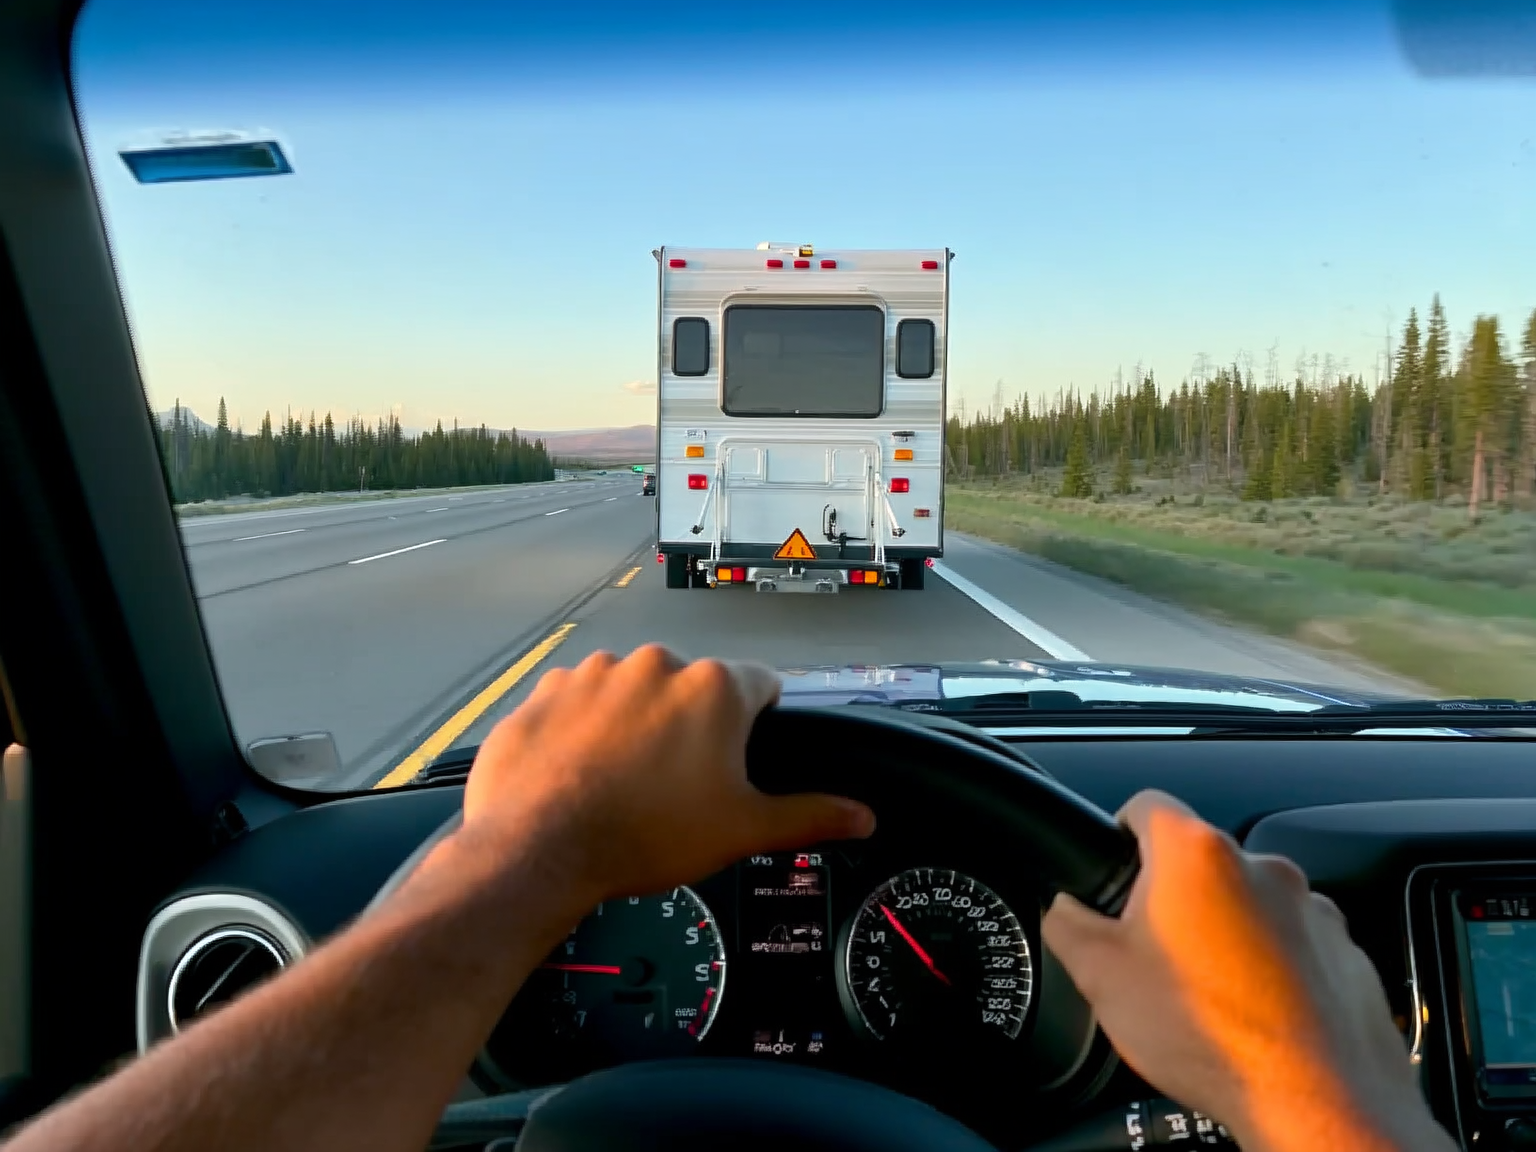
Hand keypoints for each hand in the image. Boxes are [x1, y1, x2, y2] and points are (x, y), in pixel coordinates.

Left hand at [457, 645, 874, 906]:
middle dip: (690, 728)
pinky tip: (581, 774)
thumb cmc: (643, 836)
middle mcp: (656, 665)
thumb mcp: (741, 830)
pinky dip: (582, 730)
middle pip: (691, 689)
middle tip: (679, 785)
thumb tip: (860, 816)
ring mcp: (595, 673)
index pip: (761, 686)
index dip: (757, 723)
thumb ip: (808, 815)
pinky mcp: (548, 691)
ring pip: (633, 692)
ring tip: (624, 783)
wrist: (539, 848)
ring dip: (634, 724)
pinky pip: (578, 703)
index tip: (740, 757)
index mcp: (713, 689)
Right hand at [1042, 790, 1452, 1151]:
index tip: (1114, 863)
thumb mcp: (1100, 976)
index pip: (1146, 805)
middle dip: (1175, 899)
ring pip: (1251, 905)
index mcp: (1196, 855)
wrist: (1313, 1104)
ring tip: (1209, 994)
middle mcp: (1262, 868)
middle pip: (1200, 862)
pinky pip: (1297, 945)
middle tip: (1155, 955)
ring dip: (1228, 933)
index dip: (1119, 832)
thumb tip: (1063, 909)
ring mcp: (1314, 910)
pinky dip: (1275, 968)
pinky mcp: (1347, 953)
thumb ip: (1067, 923)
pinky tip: (1255, 1014)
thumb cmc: (1211, 1036)